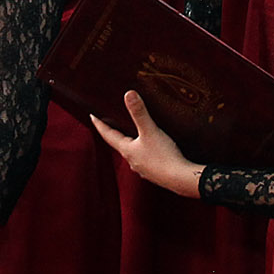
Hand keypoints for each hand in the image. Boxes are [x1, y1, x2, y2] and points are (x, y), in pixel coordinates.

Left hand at [90, 89, 204, 197]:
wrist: (181, 179)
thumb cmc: (164, 156)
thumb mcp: (150, 131)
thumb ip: (139, 113)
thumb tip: (128, 94)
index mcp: (127, 150)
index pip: (108, 135)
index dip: (100, 124)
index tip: (92, 115)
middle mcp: (132, 160)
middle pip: (120, 144)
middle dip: (116, 133)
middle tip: (112, 123)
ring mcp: (144, 168)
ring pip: (133, 153)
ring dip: (131, 143)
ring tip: (133, 134)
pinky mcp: (155, 172)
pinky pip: (146, 159)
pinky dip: (145, 152)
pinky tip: (153, 149)